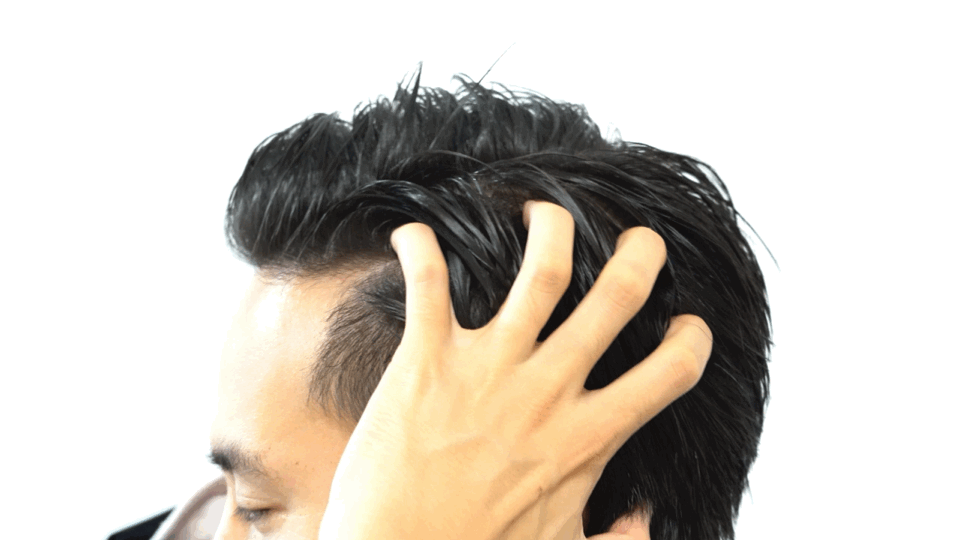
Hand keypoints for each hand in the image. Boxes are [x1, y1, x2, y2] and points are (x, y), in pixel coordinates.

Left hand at [317, 202, 712, 539]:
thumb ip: (618, 538)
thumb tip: (644, 518)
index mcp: (587, 437)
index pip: (668, 373)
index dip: (691, 342)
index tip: (687, 328)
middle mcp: (547, 391)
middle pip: (614, 299)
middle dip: (641, 257)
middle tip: (643, 240)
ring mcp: (488, 367)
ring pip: (541, 271)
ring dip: (553, 228)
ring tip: (547, 212)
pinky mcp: (427, 358)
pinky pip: (428, 283)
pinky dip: (419, 248)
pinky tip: (412, 232)